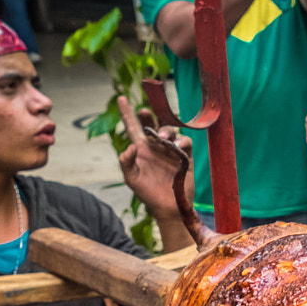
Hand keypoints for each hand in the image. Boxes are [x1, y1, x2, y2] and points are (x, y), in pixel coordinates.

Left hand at [117, 95, 193, 219]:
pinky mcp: (185, 157)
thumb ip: (126, 162)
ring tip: (161, 137)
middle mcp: (156, 146)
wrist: (168, 207)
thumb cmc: (147, 193)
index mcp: (141, 149)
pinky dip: (182, 140)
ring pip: (169, 130)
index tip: (121, 98)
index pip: (133, 127)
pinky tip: (177, 145)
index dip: (126, 113)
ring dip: (165, 129)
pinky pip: (185, 142)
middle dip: (149, 115)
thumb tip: (130, 146)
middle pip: (153, 123)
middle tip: (144, 112)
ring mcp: (170, 150)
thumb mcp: (131, 179)